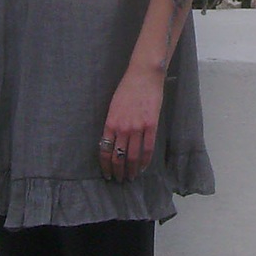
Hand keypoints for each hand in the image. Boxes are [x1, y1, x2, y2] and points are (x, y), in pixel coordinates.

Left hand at [99, 63, 164, 181]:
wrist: (143, 76)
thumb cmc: (126, 89)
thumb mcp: (113, 107)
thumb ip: (112, 125)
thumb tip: (111, 143)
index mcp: (110, 123)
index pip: (104, 151)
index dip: (105, 166)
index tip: (107, 174)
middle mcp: (122, 128)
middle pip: (118, 157)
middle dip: (118, 172)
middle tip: (119, 180)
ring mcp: (137, 127)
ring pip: (132, 156)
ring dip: (130, 170)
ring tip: (130, 178)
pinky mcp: (151, 125)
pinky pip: (148, 149)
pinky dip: (144, 161)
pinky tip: (142, 168)